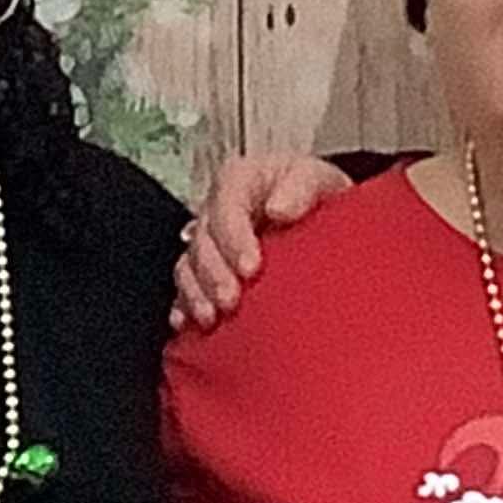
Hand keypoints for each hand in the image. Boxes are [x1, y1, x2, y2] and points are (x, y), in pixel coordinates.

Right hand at [170, 153, 357, 329]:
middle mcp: (219, 210)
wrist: (313, 211)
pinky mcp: (208, 268)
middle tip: (230, 301)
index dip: (233, 236)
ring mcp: (211, 240)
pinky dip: (186, 306)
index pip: (226, 203)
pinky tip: (190, 324)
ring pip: (189, 265)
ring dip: (197, 294)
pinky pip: (186, 288)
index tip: (251, 267)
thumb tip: (280, 208)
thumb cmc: (311, 195)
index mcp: (242, 181)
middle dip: (213, 274)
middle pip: (203, 239)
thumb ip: (302, 187)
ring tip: (212, 318)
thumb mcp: (316, 179)